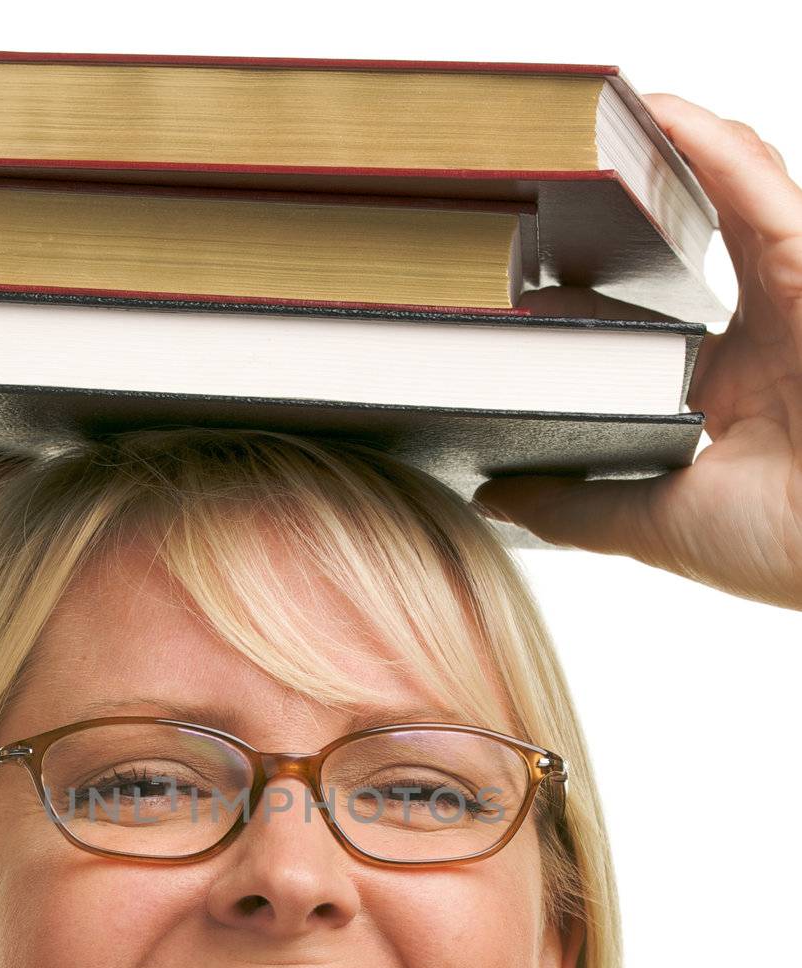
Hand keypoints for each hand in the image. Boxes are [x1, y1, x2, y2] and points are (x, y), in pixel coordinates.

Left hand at [471, 94, 801, 611]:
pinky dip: (716, 150)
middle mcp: (766, 335)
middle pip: (690, 248)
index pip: (654, 326)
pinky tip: (660, 117)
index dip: (589, 301)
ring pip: (731, 200)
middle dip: (623, 217)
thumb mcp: (656, 524)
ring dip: (668, 160)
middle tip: (544, 194)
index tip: (519, 292)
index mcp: (732, 391)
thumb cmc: (784, 549)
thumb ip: (577, 507)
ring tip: (594, 131)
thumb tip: (497, 497)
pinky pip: (764, 192)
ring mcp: (796, 299)